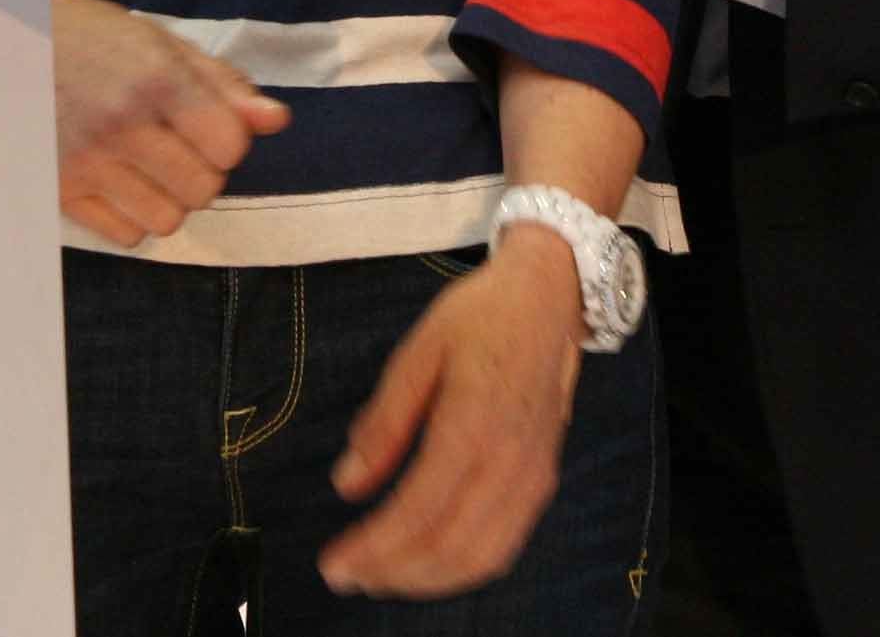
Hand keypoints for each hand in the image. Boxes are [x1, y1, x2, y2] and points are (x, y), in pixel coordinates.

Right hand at [51, 0, 290, 246]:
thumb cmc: (99, 39)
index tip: (211, 125)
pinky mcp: (60, 190)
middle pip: (204, 190)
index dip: (229, 140)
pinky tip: (124, 183)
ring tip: (153, 167)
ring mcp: (87, 162)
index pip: (230, 147)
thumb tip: (277, 121)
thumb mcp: (165, 45)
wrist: (15, 44)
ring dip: (172, 199)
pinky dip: (135, 217)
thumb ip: (224, 85)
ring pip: (167, 222)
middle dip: (204, 171)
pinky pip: (125, 236)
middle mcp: (122, 124)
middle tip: (180, 145)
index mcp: (156, 79)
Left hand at [320, 229, 583, 597]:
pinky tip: (429, 563)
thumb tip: (347, 485)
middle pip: (449, 546)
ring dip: (426, 581)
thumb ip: (385, 420)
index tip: (331, 564)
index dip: (373, 548)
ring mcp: (532, 475)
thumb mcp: (419, 350)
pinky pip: (505, 545)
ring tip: (380, 576)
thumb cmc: (480, 317)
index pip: (418, 510)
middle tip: (347, 576)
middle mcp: (509, 460)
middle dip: (392, 573)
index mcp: (473, 422)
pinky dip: (464, 569)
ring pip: (480, 558)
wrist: (548, 299)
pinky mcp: (542, 480)